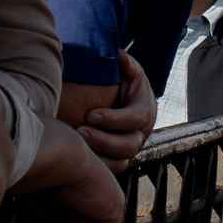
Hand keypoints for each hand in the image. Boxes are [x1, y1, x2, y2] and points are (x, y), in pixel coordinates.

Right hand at [15, 127, 126, 222]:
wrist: (52, 159)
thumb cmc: (37, 175)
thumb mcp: (32, 202)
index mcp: (78, 193)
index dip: (50, 222)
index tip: (46, 201)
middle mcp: (95, 197)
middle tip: (55, 203)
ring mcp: (106, 203)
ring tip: (65, 203)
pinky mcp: (115, 210)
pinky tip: (77, 211)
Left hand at [80, 50, 157, 169]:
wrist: (125, 101)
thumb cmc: (124, 84)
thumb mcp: (128, 71)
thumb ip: (124, 64)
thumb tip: (117, 54)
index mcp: (145, 111)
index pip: (135, 118)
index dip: (114, 119)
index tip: (91, 114)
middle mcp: (140, 133)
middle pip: (129, 144)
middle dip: (104, 140)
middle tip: (80, 132)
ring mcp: (130, 148)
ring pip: (121, 161)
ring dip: (99, 155)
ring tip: (77, 145)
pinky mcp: (118, 159)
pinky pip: (111, 169)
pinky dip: (97, 166)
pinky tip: (78, 158)